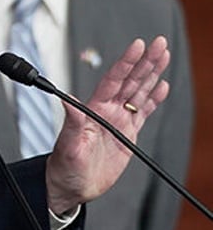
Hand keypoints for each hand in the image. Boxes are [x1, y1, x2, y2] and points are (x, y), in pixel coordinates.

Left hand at [46, 36, 169, 213]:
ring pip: (139, 92)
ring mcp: (118, 121)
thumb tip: (65, 97)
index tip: (138, 44)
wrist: (71, 186)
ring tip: (163, 56)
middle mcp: (107, 111)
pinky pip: (143, 112)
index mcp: (94, 110)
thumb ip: (72, 122)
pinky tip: (162, 86)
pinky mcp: (127, 134)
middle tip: (159, 43)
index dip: (126, 62)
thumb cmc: (65, 166)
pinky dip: (154, 99)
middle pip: (131, 81)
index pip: (113, 80)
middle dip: (145, 61)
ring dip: (152, 74)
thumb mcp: (68, 145)